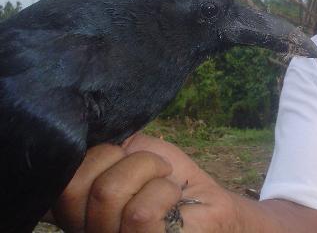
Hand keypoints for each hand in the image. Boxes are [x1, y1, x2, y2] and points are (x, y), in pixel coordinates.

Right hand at [51, 134, 187, 232]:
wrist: (210, 204)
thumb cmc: (170, 179)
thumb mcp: (132, 152)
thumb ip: (103, 150)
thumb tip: (77, 140)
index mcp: (80, 209)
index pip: (58, 183)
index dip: (91, 157)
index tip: (122, 154)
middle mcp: (87, 229)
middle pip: (74, 186)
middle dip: (119, 159)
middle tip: (149, 166)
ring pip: (107, 193)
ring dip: (147, 171)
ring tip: (164, 181)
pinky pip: (139, 213)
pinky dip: (163, 191)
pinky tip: (174, 198)